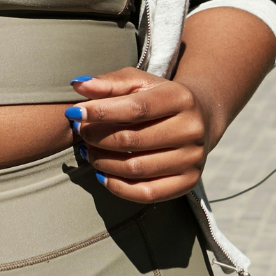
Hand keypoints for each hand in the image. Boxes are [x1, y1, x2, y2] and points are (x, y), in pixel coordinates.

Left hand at [65, 68, 214, 203]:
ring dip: (103, 162)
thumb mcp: (138, 82)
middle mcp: (191, 129)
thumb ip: (108, 83)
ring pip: (136, 168)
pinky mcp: (189, 182)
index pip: (136, 108)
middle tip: (80, 132)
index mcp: (180, 98)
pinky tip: (102, 174)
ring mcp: (192, 158)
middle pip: (133, 140)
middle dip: (97, 137)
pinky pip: (147, 193)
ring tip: (88, 151)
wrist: (200, 118)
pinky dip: (118, 187)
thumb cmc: (159, 98)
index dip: (101, 112)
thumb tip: (77, 85)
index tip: (74, 112)